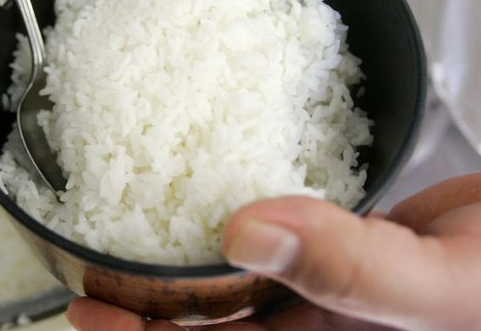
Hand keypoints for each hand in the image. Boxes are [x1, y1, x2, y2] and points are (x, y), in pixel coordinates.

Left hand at [65, 173, 480, 330]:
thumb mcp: (440, 289)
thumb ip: (353, 268)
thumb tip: (247, 231)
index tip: (95, 319)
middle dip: (151, 319)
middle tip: (91, 288)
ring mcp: (330, 299)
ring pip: (239, 293)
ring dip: (184, 276)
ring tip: (128, 249)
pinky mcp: (339, 260)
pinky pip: (277, 250)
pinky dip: (241, 232)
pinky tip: (211, 213)